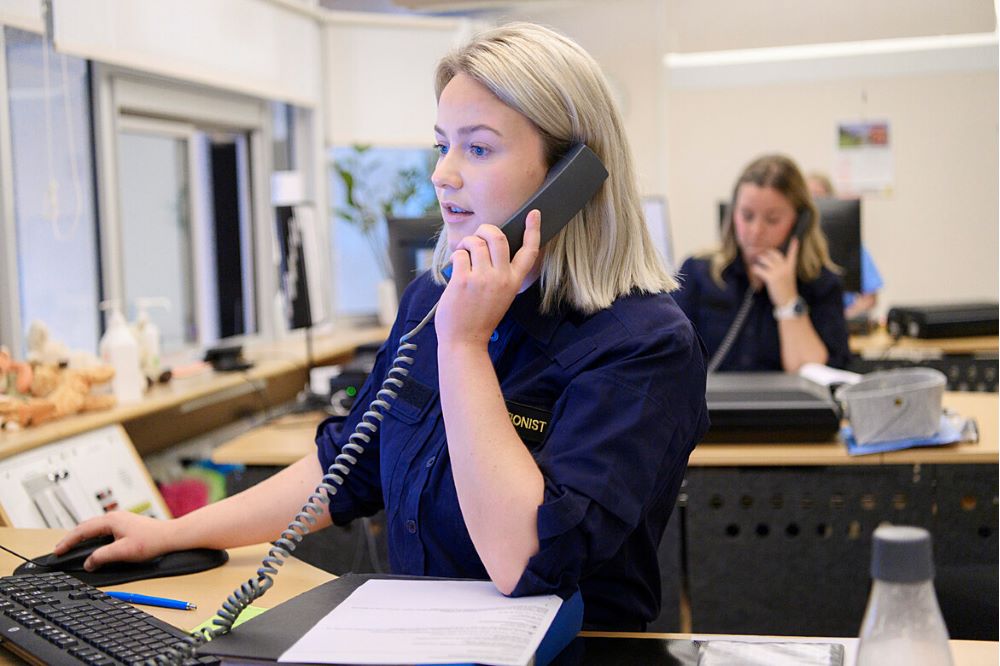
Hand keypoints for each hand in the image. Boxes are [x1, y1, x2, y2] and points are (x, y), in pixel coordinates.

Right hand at [53, 512, 176, 571]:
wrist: (171, 536)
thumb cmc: (152, 541)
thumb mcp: (123, 552)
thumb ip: (102, 557)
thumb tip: (89, 562)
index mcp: (111, 520)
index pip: (82, 531)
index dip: (68, 542)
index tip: (57, 551)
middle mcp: (114, 517)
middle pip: (86, 526)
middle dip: (72, 538)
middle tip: (60, 549)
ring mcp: (121, 520)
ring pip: (95, 527)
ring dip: (82, 536)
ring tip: (72, 546)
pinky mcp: (126, 525)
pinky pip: (103, 529)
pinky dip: (93, 536)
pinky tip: (93, 543)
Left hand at [435, 212, 541, 350]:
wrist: (465, 341)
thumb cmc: (479, 318)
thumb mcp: (500, 295)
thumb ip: (499, 273)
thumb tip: (486, 247)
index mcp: (513, 282)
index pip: (530, 251)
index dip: (533, 230)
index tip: (533, 214)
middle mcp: (502, 278)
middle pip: (498, 237)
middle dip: (485, 229)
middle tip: (477, 237)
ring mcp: (483, 279)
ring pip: (476, 242)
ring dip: (466, 243)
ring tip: (462, 254)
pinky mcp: (464, 281)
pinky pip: (460, 254)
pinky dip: (455, 256)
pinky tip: (454, 268)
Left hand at [750, 236, 799, 306]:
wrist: (788, 301)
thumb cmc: (787, 291)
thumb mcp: (789, 278)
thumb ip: (783, 270)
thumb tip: (772, 265)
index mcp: (791, 267)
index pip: (792, 254)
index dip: (794, 247)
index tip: (795, 239)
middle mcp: (785, 267)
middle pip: (773, 253)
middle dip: (765, 253)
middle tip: (761, 256)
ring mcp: (778, 272)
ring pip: (764, 259)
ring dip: (759, 261)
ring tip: (757, 264)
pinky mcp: (771, 278)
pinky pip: (759, 269)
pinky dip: (755, 269)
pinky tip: (754, 271)